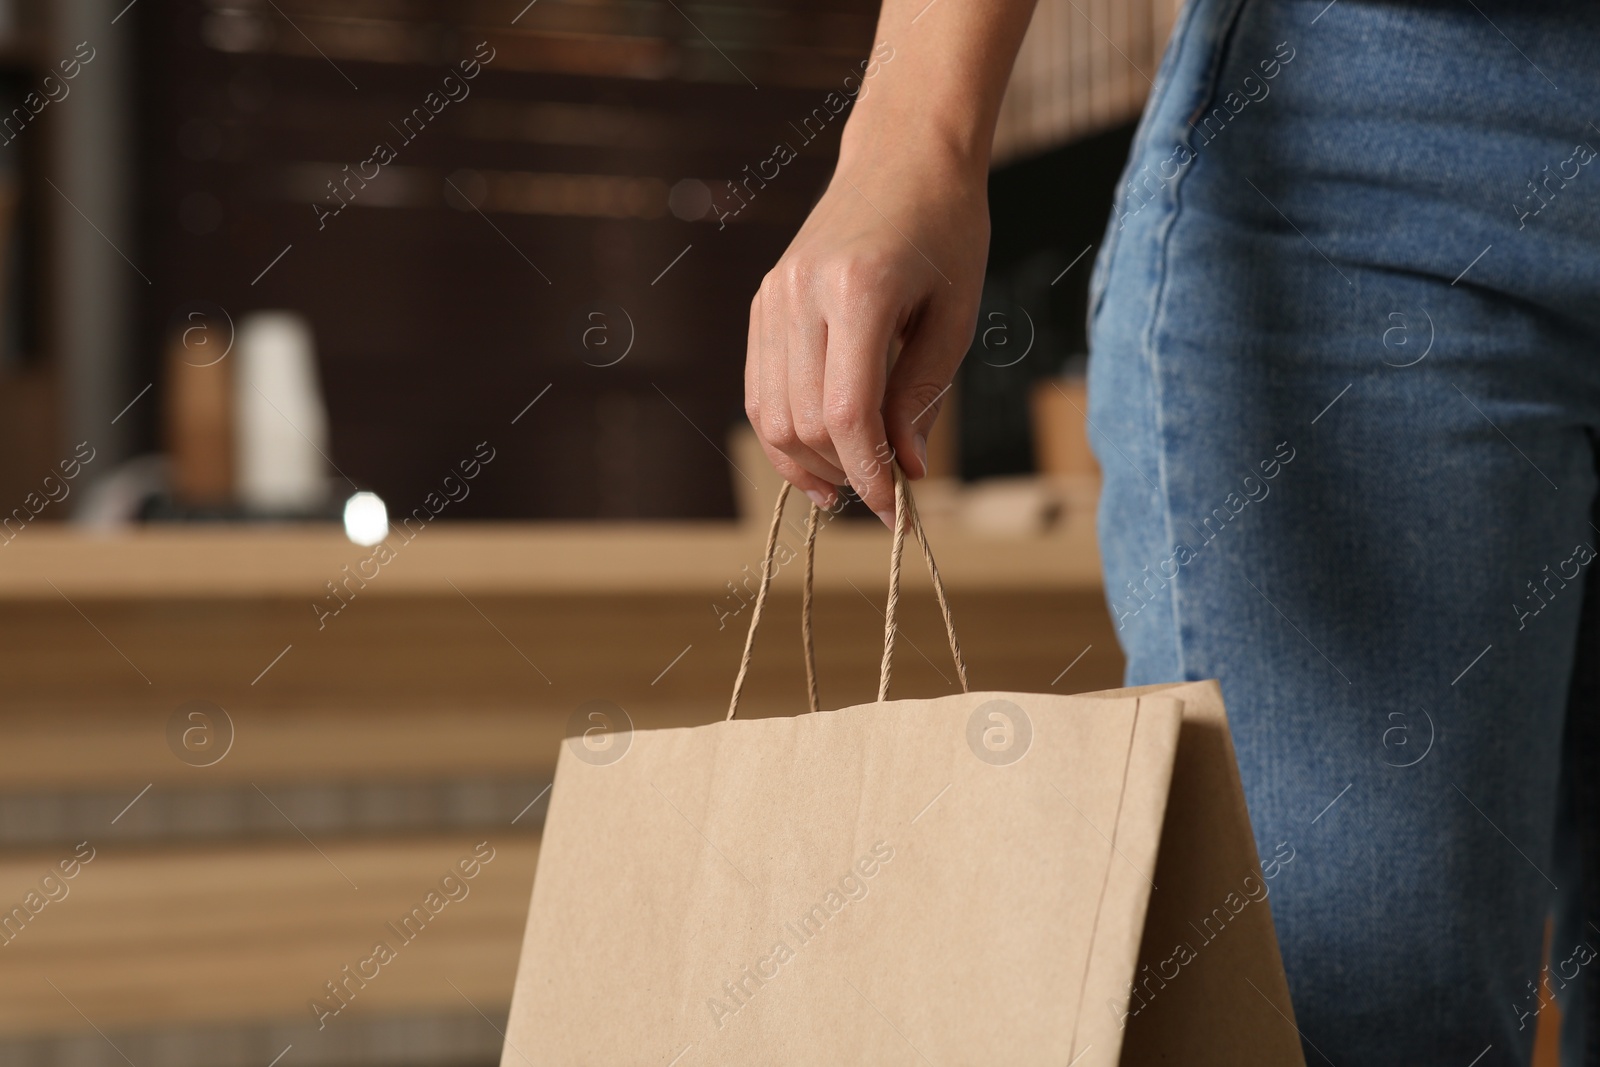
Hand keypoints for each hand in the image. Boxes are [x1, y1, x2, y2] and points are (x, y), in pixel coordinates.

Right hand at [744, 143, 988, 524]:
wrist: (904, 157)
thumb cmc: (947, 231)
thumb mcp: (957, 316)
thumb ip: (924, 395)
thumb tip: (904, 471)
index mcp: (858, 291)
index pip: (846, 414)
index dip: (868, 474)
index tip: (896, 511)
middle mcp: (801, 293)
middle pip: (803, 422)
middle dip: (843, 471)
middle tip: (884, 495)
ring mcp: (773, 295)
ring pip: (769, 412)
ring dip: (807, 461)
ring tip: (847, 483)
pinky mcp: (764, 300)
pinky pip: (760, 386)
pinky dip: (783, 431)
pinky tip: (817, 455)